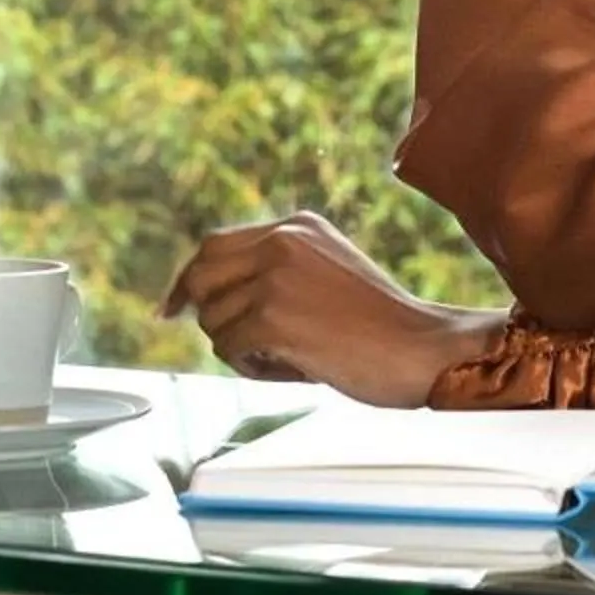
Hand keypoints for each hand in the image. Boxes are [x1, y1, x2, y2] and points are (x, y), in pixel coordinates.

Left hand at [159, 210, 505, 406]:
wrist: (422, 347)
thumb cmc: (381, 325)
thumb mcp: (326, 273)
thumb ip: (277, 272)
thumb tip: (209, 300)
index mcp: (297, 226)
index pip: (215, 245)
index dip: (188, 280)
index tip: (172, 307)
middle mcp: (281, 241)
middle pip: (200, 274)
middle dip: (199, 311)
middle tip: (218, 340)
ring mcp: (274, 276)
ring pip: (213, 320)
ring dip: (239, 349)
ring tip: (288, 358)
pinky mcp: (271, 316)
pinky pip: (229, 348)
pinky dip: (253, 368)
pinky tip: (295, 368)